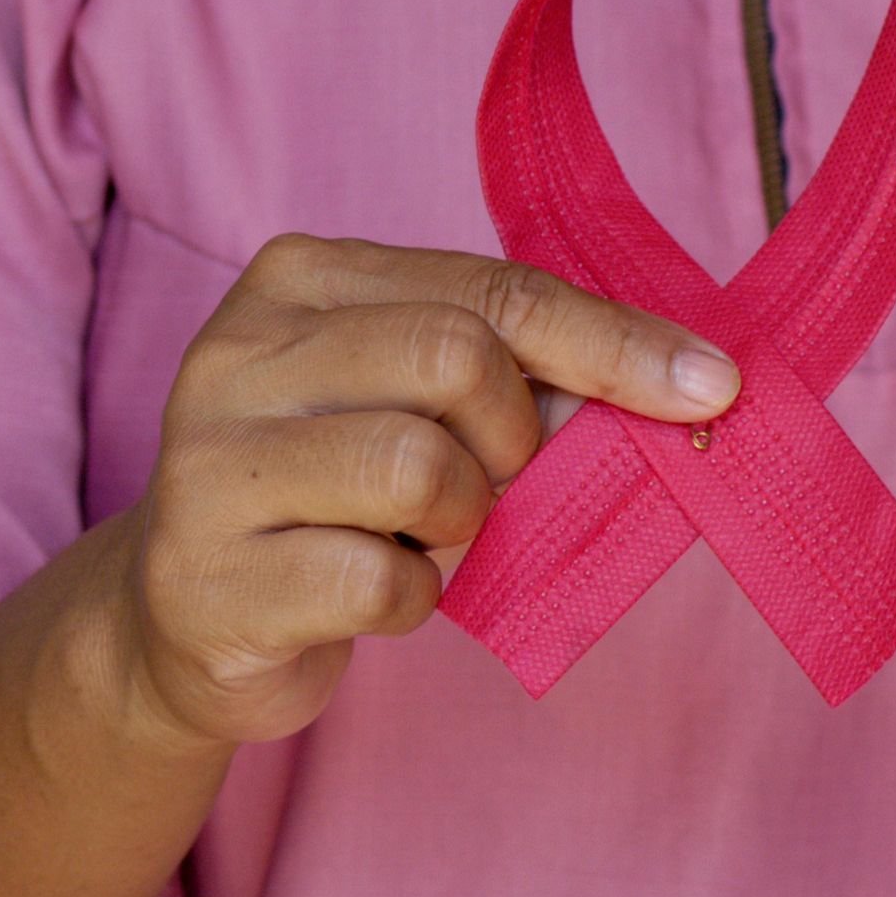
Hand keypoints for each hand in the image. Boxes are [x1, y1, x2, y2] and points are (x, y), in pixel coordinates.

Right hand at [115, 232, 741, 748]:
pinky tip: (371, 595)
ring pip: (418, 468)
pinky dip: (413, 601)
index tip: (712, 386)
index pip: (488, 289)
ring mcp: (208, 466)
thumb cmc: (327, 494)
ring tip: (419, 537)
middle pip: (455, 358)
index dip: (613, 342)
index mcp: (292, 281)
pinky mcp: (206, 578)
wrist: (183, 615)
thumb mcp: (407, 403)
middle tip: (495, 485)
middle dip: (515, 438)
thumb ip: (512, 377)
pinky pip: (380, 583)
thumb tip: (677, 388)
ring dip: (461, 522)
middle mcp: (234, 355)